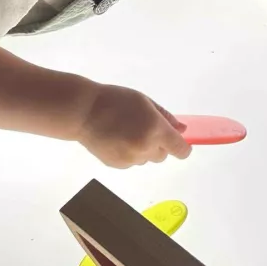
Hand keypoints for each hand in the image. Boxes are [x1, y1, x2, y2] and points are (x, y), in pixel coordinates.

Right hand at [76, 84, 192, 167]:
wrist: (83, 112)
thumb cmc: (115, 100)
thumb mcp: (144, 101)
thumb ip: (165, 117)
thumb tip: (181, 130)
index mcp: (155, 130)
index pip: (180, 149)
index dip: (183, 147)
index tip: (180, 142)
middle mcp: (145, 148)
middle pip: (163, 155)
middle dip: (159, 144)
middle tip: (144, 127)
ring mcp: (131, 159)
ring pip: (146, 159)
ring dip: (143, 149)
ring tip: (126, 131)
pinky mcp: (118, 165)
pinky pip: (132, 162)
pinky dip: (129, 153)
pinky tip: (117, 139)